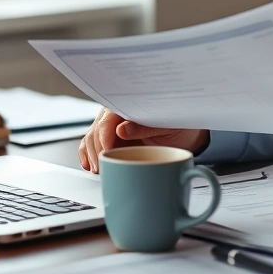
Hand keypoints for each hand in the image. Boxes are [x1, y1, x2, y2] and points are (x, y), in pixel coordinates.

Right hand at [78, 108, 209, 172]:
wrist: (184, 133)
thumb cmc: (179, 126)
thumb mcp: (167, 126)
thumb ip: (145, 127)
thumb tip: (121, 130)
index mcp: (130, 104)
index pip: (109, 117)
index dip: (104, 135)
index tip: (106, 152)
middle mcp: (118, 112)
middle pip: (98, 128)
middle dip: (97, 149)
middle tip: (102, 166)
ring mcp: (112, 125)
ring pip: (92, 136)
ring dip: (92, 154)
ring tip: (98, 169)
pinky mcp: (110, 137)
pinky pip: (93, 143)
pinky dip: (88, 154)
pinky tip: (90, 164)